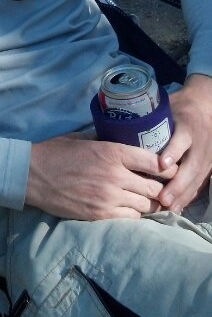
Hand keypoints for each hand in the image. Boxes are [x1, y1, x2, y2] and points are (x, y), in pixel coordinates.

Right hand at [25, 133, 176, 220]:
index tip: (168, 169)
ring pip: (145, 205)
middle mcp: (114, 175)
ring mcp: (108, 197)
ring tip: (146, 200)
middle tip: (160, 188)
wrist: (31, 175)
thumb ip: (106, 142)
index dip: (166, 167)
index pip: (153, 161)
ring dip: (148, 203)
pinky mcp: (99, 214)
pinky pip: (130, 218)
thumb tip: (124, 143)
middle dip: (160, 188)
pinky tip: (129, 208)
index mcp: (111, 152)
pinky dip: (134, 214)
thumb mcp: (83, 139)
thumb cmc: (55, 153)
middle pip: (154, 187)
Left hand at [157, 73, 211, 213]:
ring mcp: (207, 156)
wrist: (205, 107)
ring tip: (167, 209)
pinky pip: (199, 184)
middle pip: (191, 167)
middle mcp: (200, 143)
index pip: (181, 140)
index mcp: (187, 127)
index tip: (161, 164)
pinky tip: (176, 209)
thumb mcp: (167, 108)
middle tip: (162, 199)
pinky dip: (188, 197)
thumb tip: (115, 126)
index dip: (172, 153)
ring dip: (182, 196)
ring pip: (196, 179)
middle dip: (177, 185)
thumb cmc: (179, 107)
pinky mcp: (209, 166)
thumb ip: (149, 120)